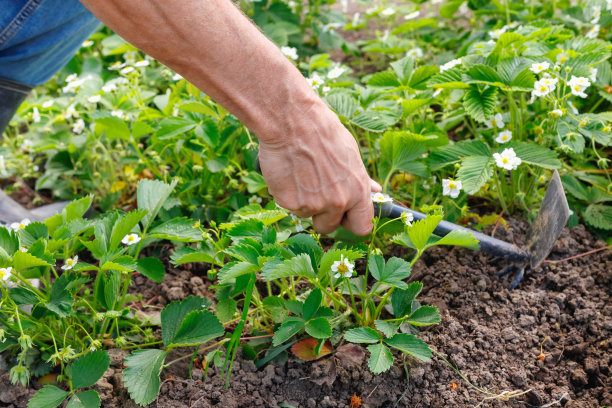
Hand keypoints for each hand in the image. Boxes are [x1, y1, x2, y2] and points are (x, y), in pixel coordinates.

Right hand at [258, 99, 380, 235]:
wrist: (292, 121)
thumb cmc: (323, 132)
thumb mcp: (350, 153)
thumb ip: (361, 178)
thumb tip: (376, 190)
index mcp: (357, 190)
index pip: (362, 226)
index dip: (351, 222)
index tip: (344, 217)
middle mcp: (338, 202)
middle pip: (329, 227)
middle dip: (322, 215)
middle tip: (315, 191)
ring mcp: (313, 205)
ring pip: (306, 215)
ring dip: (303, 201)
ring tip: (301, 172)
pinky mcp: (290, 203)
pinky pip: (289, 206)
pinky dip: (287, 193)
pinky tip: (289, 171)